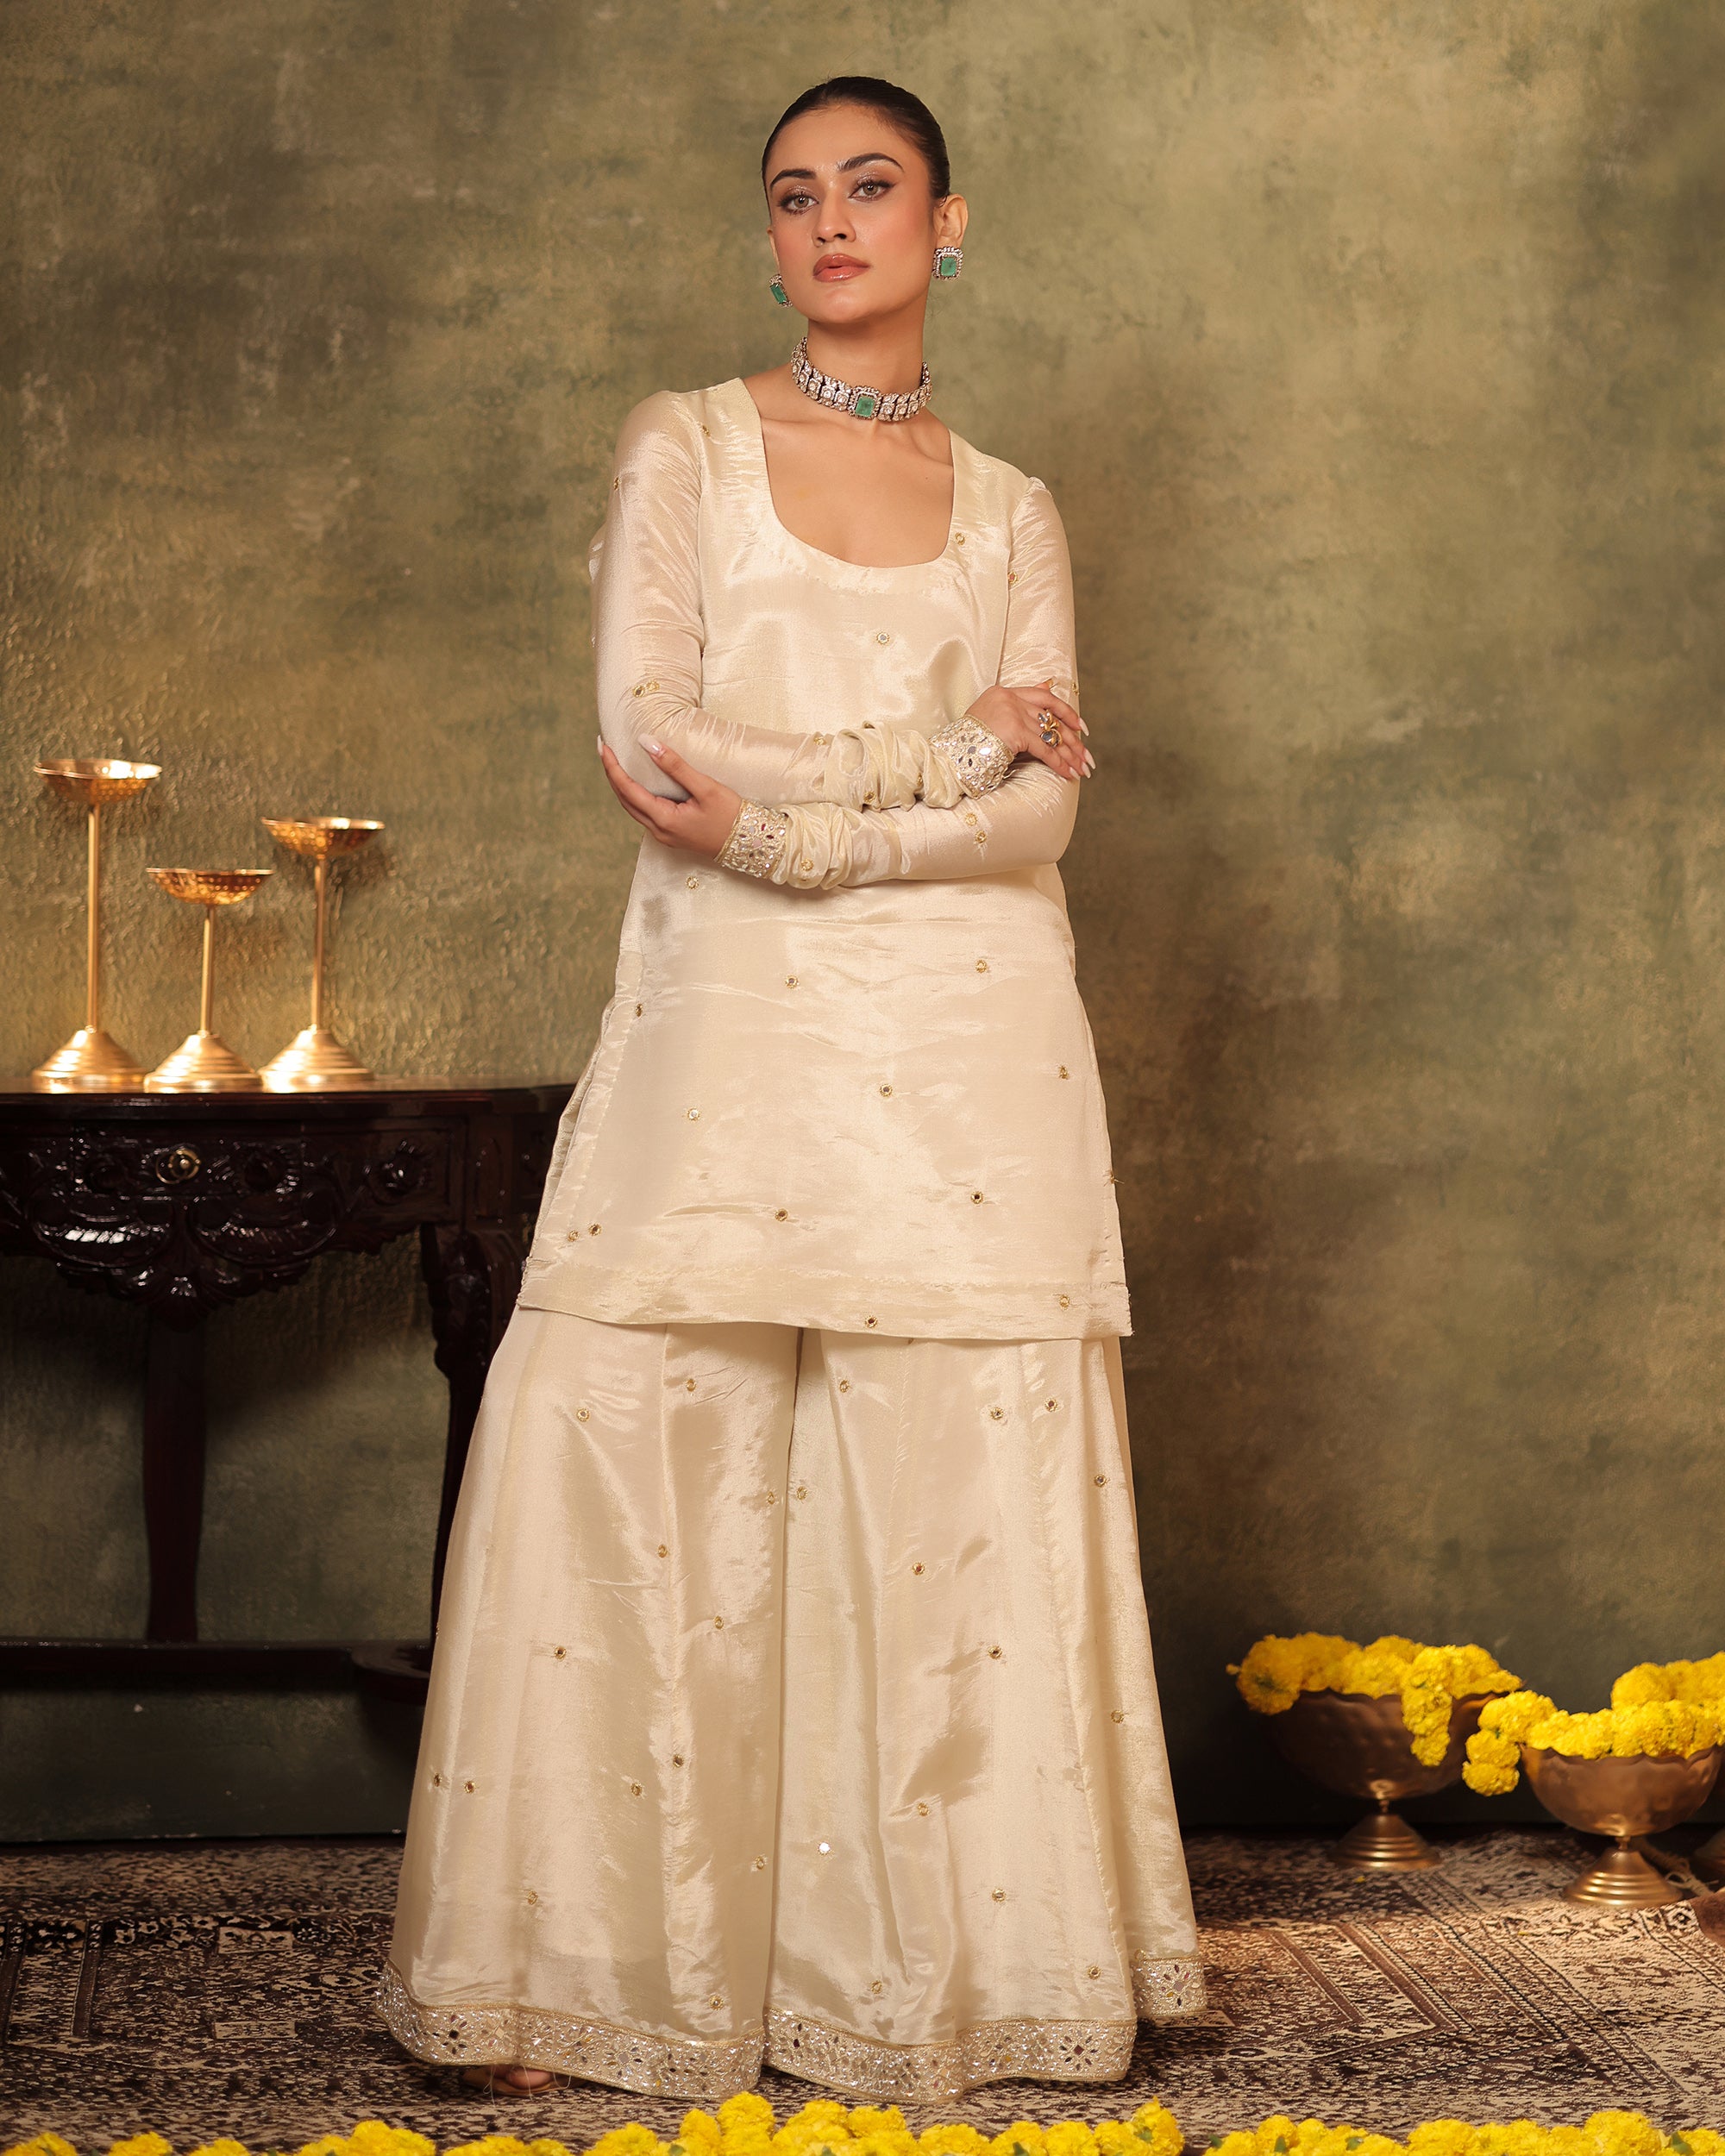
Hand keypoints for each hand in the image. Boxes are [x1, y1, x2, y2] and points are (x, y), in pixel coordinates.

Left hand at [598, 736, 742, 857]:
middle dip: (611, 774)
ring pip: (632, 808)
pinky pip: (645, 813)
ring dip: (621, 785)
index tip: (603, 745)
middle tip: (604, 748)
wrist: (751, 844)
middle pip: (624, 799)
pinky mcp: (672, 835)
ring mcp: (664, 835)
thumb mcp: (706, 787)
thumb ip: (675, 766)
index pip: (627, 789)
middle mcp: (659, 830)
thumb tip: (647, 743)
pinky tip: (637, 782)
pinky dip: (635, 795)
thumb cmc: (732, 816)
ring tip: (615, 763)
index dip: (612, 766)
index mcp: (664, 819)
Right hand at [964, 681, 1091, 780]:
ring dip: (1069, 755)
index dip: (1066, 712)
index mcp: (1004, 692)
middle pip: (1051, 718)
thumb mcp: (993, 713)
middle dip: (1073, 739)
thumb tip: (1048, 684)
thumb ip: (1021, 700)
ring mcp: (1012, 713)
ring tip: (1081, 768)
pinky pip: (1044, 749)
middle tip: (1086, 755)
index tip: (1081, 727)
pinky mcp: (1014, 731)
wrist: (950, 754)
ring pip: (1051, 735)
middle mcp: (1010, 699)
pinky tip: (1068, 773)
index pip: (1044, 697)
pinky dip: (1058, 762)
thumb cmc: (968, 740)